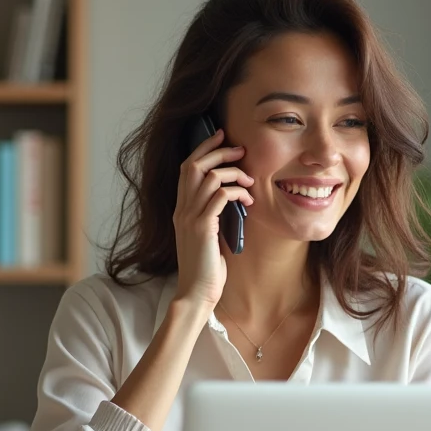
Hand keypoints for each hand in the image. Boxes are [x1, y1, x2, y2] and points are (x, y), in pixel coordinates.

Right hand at [173, 128, 253, 309]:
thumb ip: (212, 216)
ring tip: (250, 180)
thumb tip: (232, 198)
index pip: (186, 168)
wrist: (196, 293)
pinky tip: (249, 200)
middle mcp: (181, 209)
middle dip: (218, 151)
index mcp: (181, 209)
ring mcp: (190, 217)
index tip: (221, 137)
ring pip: (209, 177)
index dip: (203, 149)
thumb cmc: (206, 269)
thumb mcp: (208, 236)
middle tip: (240, 149)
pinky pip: (221, 196)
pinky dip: (238, 192)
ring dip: (233, 173)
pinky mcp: (203, 227)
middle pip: (193, 164)